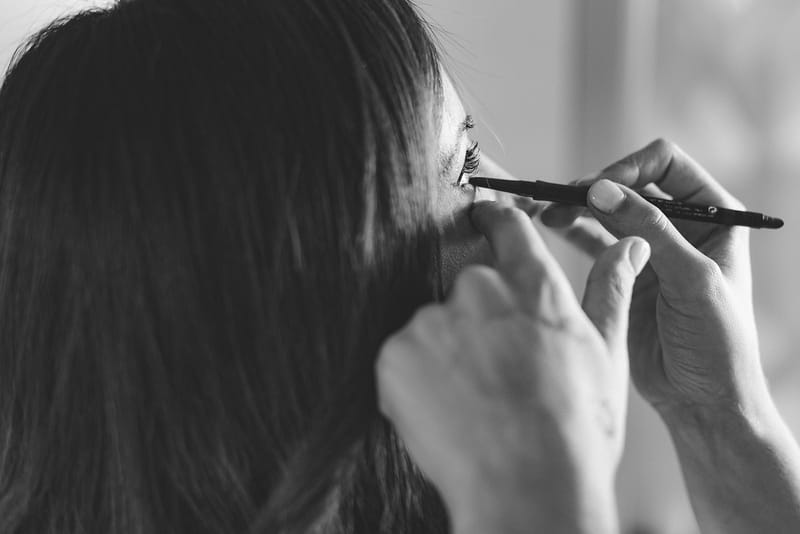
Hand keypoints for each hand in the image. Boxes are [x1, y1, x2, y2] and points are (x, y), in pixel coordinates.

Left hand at [376, 201, 649, 533]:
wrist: (528, 487)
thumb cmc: (576, 429)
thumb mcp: (605, 354)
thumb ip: (610, 290)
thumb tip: (630, 244)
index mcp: (532, 285)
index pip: (506, 227)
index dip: (493, 220)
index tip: (483, 219)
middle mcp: (478, 290)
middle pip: (469, 289)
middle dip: (478, 321)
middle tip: (497, 371)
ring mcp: (432, 321)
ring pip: (435, 327)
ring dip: (447, 354)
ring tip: (475, 402)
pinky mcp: (397, 354)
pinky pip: (404, 358)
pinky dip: (417, 381)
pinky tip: (448, 412)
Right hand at [541, 138, 766, 418]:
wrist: (702, 399)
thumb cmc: (718, 343)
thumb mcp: (691, 280)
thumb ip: (649, 231)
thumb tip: (601, 190)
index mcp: (712, 216)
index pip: (666, 165)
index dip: (630, 169)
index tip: (600, 190)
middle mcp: (679, 226)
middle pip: (628, 185)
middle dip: (594, 189)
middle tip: (559, 200)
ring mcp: (649, 249)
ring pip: (605, 211)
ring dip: (577, 207)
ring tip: (547, 213)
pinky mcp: (624, 273)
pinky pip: (592, 241)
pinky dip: (571, 231)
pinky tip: (551, 228)